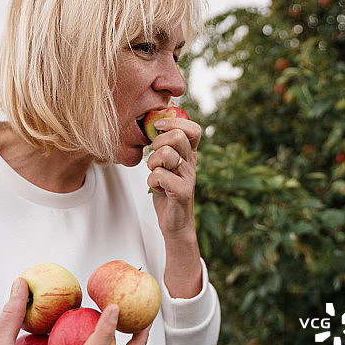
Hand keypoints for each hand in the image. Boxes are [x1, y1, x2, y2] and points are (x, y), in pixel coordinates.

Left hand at [145, 117, 202, 297]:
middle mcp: (191, 163)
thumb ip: (163, 146)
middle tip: (155, 157)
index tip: (158, 126)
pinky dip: (151, 182)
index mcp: (189, 154)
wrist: (175, 222)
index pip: (193, 128)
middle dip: (157, 143)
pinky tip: (157, 189)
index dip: (174, 122)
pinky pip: (158, 175)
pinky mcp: (182, 191)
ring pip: (165, 154)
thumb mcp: (165, 165)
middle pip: (177, 137)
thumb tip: (154, 122)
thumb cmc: (166, 191)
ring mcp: (188, 177)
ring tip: (155, 174)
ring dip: (151, 164)